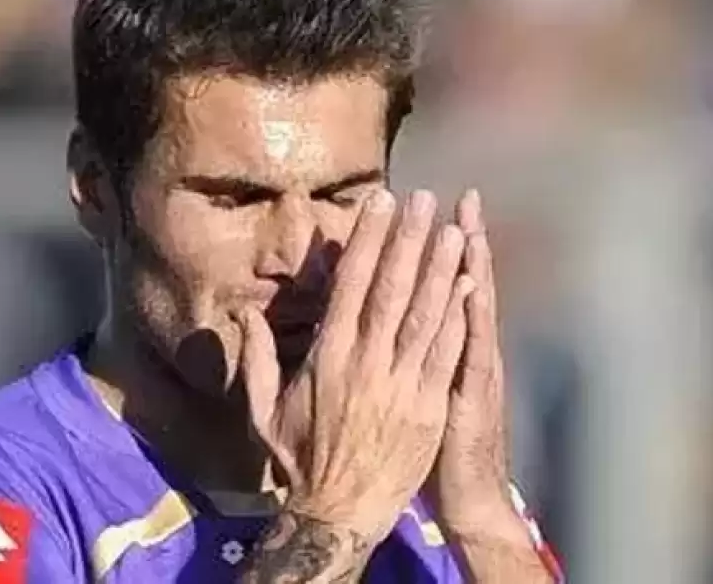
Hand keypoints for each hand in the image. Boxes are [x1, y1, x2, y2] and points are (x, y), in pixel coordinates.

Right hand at [238, 189, 475, 542]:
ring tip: (454, 230)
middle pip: (392, 289)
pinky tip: (471, 286)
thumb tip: (242, 315)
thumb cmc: (300, 458)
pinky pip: (447, 353)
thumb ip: (255, 359)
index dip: (368, 240)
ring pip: (425, 315)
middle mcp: (367, 361)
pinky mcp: (429, 406)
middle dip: (409, 240)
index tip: (380, 203)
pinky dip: (459, 317)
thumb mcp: (262, 410)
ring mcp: (402, 384)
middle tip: (424, 200)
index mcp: (328, 356)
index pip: (351, 285)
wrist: (340, 512)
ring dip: (441, 269)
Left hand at [424, 189, 514, 529]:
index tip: (417, 209)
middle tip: (456, 196)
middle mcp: (456, 352)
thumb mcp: (417, 402)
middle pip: (451, 286)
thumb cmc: (430, 454)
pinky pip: (471, 351)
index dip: (421, 249)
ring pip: (466, 308)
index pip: (427, 288)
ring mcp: (469, 371)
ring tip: (464, 223)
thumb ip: (399, 360)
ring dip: (465, 266)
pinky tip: (472, 286)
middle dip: (451, 241)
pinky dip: (472, 318)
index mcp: (432, 351)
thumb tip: (373, 326)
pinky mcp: (473, 396)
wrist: (467, 500)